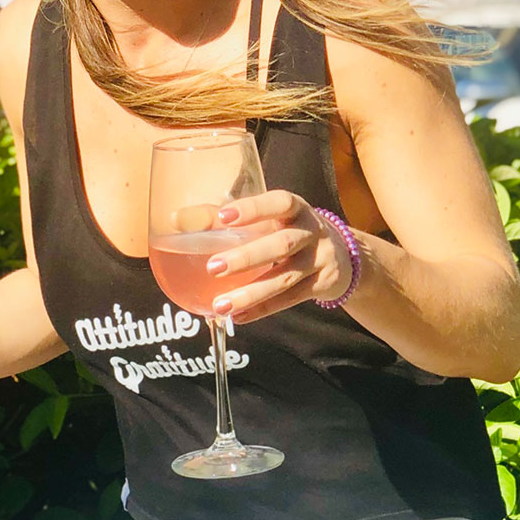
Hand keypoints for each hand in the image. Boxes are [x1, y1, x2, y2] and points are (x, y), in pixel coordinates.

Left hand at [203, 190, 354, 324]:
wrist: (343, 254)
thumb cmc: (287, 229)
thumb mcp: (267, 218)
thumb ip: (224, 218)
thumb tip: (176, 219)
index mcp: (296, 208)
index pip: (279, 202)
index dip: (253, 208)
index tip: (223, 217)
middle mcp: (312, 231)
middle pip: (281, 244)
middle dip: (247, 257)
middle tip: (213, 268)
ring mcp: (321, 259)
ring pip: (285, 277)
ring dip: (251, 293)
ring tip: (219, 305)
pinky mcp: (324, 283)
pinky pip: (291, 299)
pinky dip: (263, 309)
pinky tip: (237, 317)